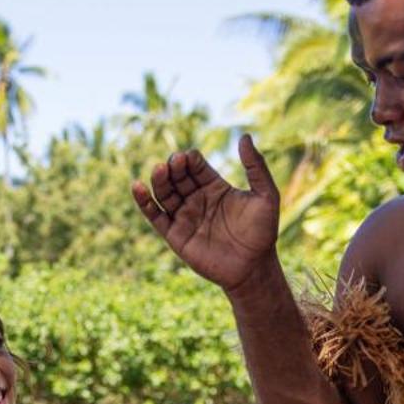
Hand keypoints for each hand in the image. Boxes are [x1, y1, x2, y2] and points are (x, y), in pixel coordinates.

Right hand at [132, 134, 279, 291]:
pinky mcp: (175, 235)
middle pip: (177, 176)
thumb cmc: (262, 232)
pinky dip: (144, 202)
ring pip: (164, 193)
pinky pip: (154, 216)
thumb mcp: (266, 195)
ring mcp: (184, 216)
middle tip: (175, 163)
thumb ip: (256, 166)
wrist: (253, 268)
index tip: (189, 158)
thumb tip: (244, 136)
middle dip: (173, 167)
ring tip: (160, 170)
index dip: (190, 159)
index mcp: (214, 187)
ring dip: (159, 180)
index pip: (195, 165)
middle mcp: (197, 199)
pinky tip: (138, 187)